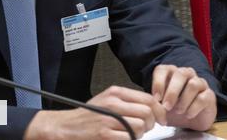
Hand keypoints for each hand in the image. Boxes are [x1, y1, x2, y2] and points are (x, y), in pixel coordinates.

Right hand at [24, 85, 164, 139]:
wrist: (65, 127)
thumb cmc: (88, 115)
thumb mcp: (107, 100)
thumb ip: (128, 101)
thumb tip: (152, 108)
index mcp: (116, 93)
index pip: (148, 99)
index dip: (159, 111)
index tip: (162, 119)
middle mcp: (113, 103)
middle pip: (147, 113)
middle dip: (151, 124)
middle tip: (147, 129)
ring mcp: (109, 119)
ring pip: (140, 127)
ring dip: (140, 134)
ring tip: (133, 135)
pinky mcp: (104, 135)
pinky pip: (128, 139)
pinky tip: (123, 139)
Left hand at [151, 64, 217, 131]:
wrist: (192, 121)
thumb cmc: (175, 110)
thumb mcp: (161, 107)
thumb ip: (156, 103)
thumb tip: (152, 104)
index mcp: (172, 74)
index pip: (163, 70)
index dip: (158, 83)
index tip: (156, 99)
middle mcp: (187, 75)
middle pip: (181, 73)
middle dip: (172, 91)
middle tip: (167, 106)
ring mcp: (200, 83)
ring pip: (193, 84)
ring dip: (183, 100)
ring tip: (179, 111)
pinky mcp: (209, 95)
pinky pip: (202, 98)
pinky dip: (193, 108)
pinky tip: (188, 115)